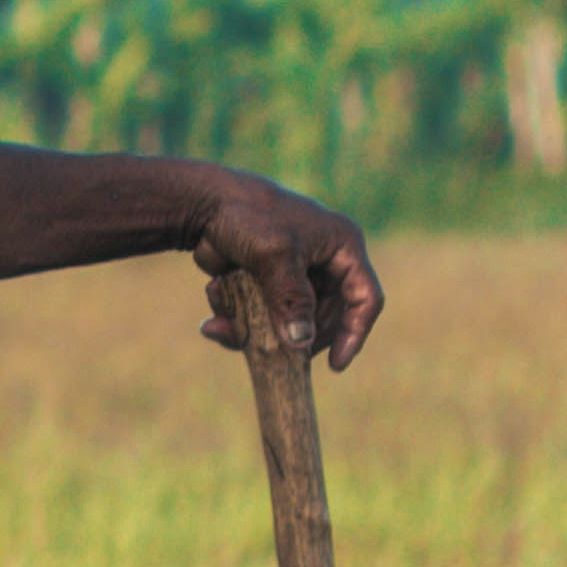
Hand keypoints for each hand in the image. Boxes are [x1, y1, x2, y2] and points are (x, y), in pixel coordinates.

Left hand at [192, 173, 385, 371]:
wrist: (201, 202)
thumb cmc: (248, 217)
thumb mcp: (276, 256)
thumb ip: (291, 300)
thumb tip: (301, 344)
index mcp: (342, 247)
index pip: (365, 298)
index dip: (355, 333)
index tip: (336, 365)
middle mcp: (324, 262)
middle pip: (323, 319)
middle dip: (291, 338)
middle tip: (268, 354)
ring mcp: (294, 275)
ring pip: (287, 322)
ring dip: (255, 330)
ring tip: (221, 328)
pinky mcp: (266, 283)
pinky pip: (261, 315)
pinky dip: (238, 317)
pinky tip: (214, 304)